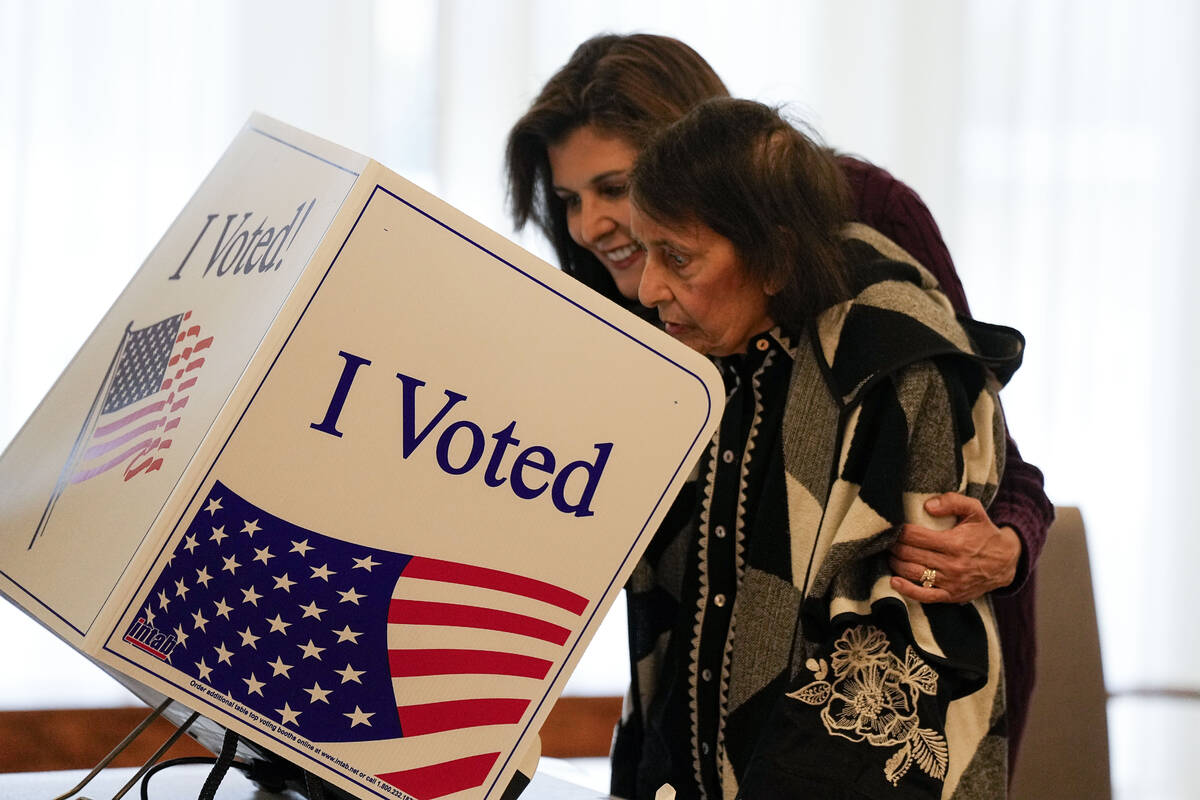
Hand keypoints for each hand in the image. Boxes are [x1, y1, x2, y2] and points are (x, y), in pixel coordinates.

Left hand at [888, 493, 1020, 603]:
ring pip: (913, 573)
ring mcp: (951, 582)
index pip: (917, 537)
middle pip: (911, 554)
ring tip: (890, 554)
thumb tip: (927, 506)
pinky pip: (925, 596)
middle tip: (888, 540)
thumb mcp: (975, 510)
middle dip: (895, 546)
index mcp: (955, 543)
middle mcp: (952, 564)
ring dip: (896, 563)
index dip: (901, 531)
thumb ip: (952, 501)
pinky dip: (907, 590)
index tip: (894, 527)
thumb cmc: (985, 533)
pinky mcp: (951, 595)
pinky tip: (894, 582)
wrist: (1006, 562)